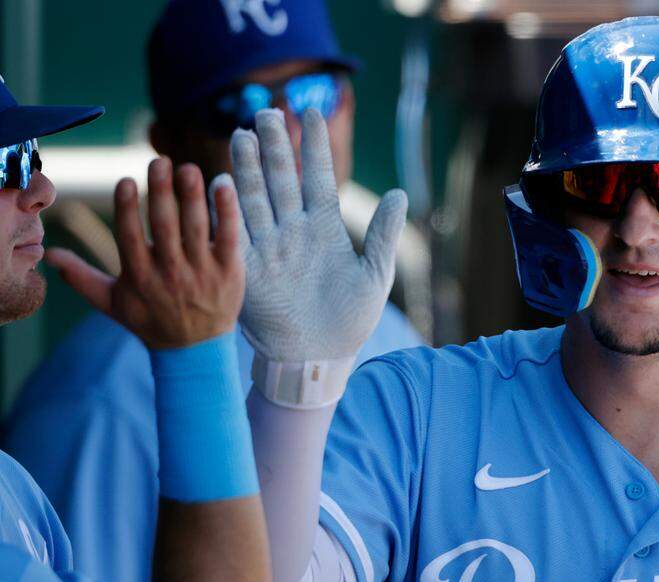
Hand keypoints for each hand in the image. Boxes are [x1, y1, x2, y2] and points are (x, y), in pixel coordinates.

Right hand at [47, 159, 243, 348]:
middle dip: (161, 192)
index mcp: (140, 276)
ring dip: (193, 196)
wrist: (195, 349)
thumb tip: (48, 256)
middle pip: (165, 227)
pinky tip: (223, 185)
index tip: (125, 180)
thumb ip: (81, 277)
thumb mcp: (112, 303)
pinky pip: (229, 237)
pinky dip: (227, 211)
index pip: (130, 237)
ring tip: (187, 169)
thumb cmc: (151, 320)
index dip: (127, 208)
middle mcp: (170, 273)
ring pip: (196, 229)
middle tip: (160, 161)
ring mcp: (202, 273)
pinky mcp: (230, 272)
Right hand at [228, 109, 404, 404]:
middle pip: (282, 179)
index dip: (315, 146)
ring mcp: (269, 247)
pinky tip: (222, 179)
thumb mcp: (375, 276)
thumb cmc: (351, 321)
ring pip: (256, 197)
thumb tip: (401, 195)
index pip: (319, 177)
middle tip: (267, 112)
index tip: (311, 112)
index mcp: (324, 229)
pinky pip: (234, 233)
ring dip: (248, 167)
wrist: (320, 359)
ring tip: (244, 134)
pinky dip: (227, 207)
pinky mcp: (248, 268)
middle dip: (275, 146)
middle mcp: (294, 231)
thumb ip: (383, 235)